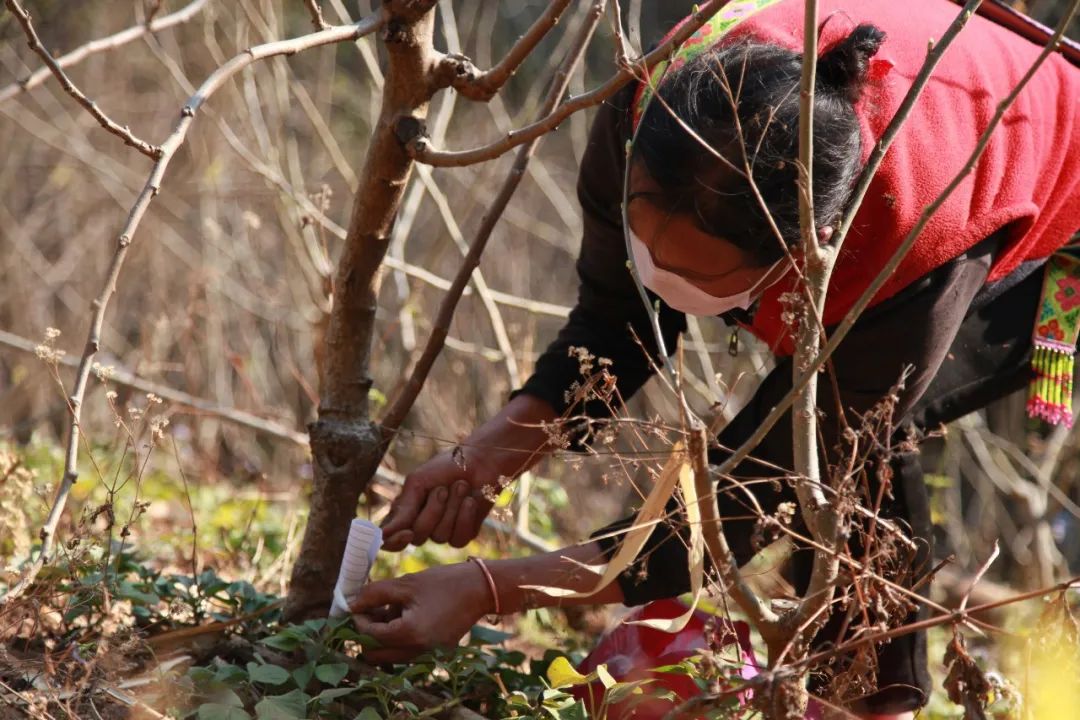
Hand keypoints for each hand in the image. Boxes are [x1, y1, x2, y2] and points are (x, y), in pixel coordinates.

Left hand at [349, 562, 492, 663]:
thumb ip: (375, 594)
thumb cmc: (444, 583)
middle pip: (375, 654)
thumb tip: (352, 603)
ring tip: (390, 609)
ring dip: (382, 636)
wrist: (481, 589)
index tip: (358, 603)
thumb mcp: (406, 584)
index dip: (358, 619)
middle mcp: (418, 652)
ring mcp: (428, 656)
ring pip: (389, 655)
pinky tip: (405, 614)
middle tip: (369, 610)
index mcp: (410, 634)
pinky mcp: (435, 653)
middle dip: (366, 633)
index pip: (369, 635)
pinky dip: (398, 638)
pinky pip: (406, 652)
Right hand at [380, 446, 501, 550]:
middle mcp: (421, 526)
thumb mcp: (418, 482)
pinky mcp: (463, 534)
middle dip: (432, 511)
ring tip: (459, 486)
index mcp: (405, 513)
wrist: (479, 461)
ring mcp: (442, 532)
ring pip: (439, 537)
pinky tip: (470, 501)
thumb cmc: (445, 467)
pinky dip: (465, 517)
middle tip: (442, 489)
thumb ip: (403, 509)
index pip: (390, 540)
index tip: (406, 532)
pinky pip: (458, 539)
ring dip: (451, 508)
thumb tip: (382, 535)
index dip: (395, 541)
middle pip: (417, 537)